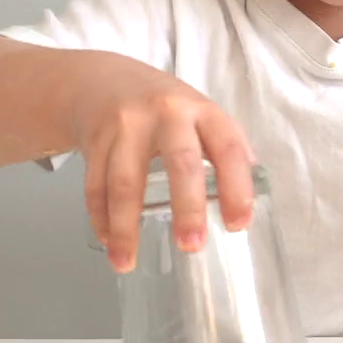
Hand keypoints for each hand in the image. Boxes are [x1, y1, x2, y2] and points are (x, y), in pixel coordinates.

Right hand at [70, 55, 254, 271]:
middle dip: (187, 207)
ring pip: (125, 181)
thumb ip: (224, 149)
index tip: (238, 225)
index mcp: (202, 111)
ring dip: (125, 227)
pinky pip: (95, 185)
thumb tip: (247, 196)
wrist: (103, 80)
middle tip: (191, 246)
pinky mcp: (95, 139)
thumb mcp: (200, 114)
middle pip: (181, 162)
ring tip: (127, 262)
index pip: (228, 148)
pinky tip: (108, 242)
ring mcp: (126, 125)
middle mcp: (167, 114)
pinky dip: (99, 218)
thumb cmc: (164, 108)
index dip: (237, 187)